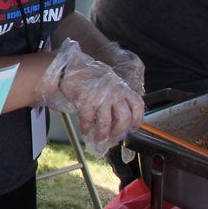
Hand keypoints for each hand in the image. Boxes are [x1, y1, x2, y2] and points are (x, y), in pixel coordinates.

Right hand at [35, 39, 144, 156]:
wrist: (69, 69)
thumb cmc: (88, 75)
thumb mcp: (109, 81)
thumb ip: (117, 94)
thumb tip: (118, 116)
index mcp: (122, 87)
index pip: (137, 105)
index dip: (138, 119)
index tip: (133, 127)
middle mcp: (114, 92)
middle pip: (124, 118)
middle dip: (119, 131)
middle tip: (114, 137)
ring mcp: (100, 97)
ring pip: (106, 123)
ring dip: (102, 135)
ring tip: (99, 139)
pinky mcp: (86, 102)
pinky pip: (88, 121)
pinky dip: (86, 129)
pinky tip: (85, 131)